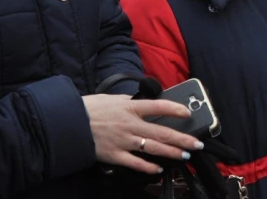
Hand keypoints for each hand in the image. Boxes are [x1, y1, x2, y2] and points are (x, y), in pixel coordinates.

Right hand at [83, 94, 204, 173]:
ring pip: (154, 148)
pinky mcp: (115, 155)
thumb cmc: (90, 108)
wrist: (69, 124)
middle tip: (197, 144)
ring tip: (185, 155)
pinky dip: (149, 167)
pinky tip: (159, 169)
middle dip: (182, 139)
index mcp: (131, 107)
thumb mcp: (113, 98)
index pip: (159, 106)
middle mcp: (131, 124)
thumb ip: (131, 101)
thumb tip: (145, 101)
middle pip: (162, 132)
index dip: (176, 109)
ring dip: (172, 153)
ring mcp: (124, 141)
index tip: (188, 113)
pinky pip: (136, 163)